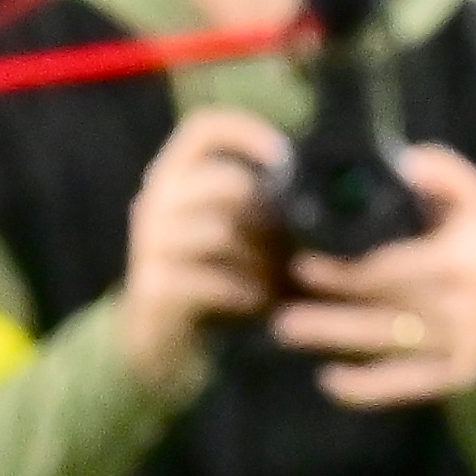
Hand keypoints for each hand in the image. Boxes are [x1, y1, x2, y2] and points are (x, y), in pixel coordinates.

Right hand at [113, 112, 293, 387]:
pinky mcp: (153, 285)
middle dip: (271, 217)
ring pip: (222, 232)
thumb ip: (260, 209)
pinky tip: (256, 305)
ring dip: (261, 260)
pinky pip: (212, 280)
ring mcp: (150, 244)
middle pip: (228, 183)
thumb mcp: (234, 237)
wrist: (157, 346)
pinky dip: (244, 293)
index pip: (202, 129)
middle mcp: (156, 201)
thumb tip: (324, 194)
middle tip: (289, 249)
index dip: (246, 131)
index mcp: (174, 178)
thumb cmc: (210, 282)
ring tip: (277, 283)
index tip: (286, 157)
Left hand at [267, 140, 475, 412]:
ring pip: (389, 343)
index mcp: (463, 255)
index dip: (345, 272)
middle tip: (280, 311)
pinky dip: (369, 388)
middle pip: (385, 309)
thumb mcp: (469, 196)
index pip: (394, 269)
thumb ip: (442, 171)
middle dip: (330, 310)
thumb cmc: (473, 239)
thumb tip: (405, 164)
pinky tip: (329, 382)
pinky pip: (409, 383)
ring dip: (336, 339)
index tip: (300, 264)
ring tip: (287, 334)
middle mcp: (466, 303)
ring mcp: (463, 343)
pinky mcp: (459, 373)